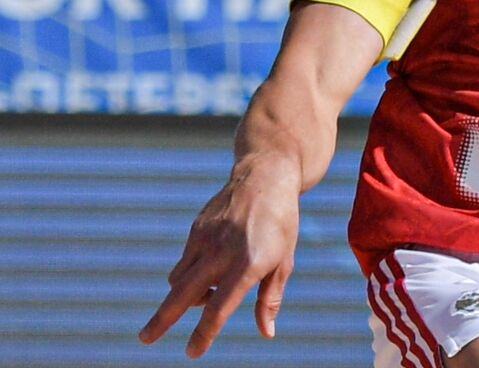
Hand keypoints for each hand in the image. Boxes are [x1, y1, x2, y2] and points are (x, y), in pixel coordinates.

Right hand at [139, 161, 300, 357]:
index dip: (205, 334)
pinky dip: (192, 274)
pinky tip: (215, 263)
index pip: (221, 308)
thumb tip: (266, 334)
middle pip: (183, 295)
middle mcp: (222, 252)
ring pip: (180, 281)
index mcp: (249, 263)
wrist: (266, 177)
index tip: (192, 352)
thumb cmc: (282, 224)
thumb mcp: (284, 261)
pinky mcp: (196, 229)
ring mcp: (205, 238)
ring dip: (187, 297)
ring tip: (211, 293)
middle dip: (162, 320)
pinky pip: (185, 262)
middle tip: (145, 339)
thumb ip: (270, 299)